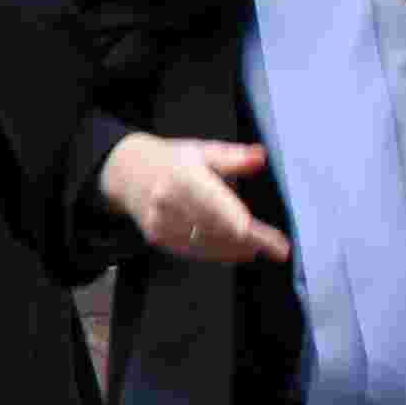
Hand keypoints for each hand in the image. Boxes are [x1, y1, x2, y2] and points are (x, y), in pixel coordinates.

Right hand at [97, 132, 287, 265]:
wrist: (127, 173)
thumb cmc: (170, 161)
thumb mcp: (202, 150)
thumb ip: (234, 157)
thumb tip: (260, 157)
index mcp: (185, 177)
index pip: (226, 213)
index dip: (255, 233)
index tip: (279, 245)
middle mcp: (170, 202)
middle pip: (221, 233)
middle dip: (251, 243)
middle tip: (275, 247)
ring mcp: (162, 223)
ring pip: (208, 246)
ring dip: (236, 250)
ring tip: (257, 248)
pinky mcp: (158, 237)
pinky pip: (194, 251)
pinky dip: (218, 253)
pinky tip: (235, 251)